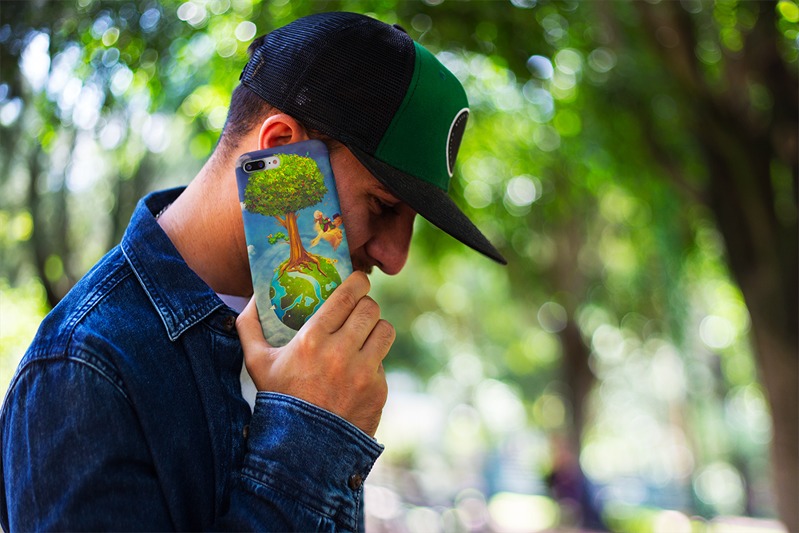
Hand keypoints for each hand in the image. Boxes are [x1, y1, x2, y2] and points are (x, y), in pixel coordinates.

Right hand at [236, 272, 393, 436]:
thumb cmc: (278, 399)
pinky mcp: (378, 390)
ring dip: (375, 329)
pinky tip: (358, 370)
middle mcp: (341, 352)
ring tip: (365, 334)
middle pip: (370, 309)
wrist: (302, 449)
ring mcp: (363, 372)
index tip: (358, 280)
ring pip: (385, 330)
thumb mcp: (256, 363)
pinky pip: (383, 362)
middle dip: (366, 305)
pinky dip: (373, 362)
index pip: (348, 296)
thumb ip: (249, 326)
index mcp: (312, 339)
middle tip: (359, 309)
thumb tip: (252, 297)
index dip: (358, 282)